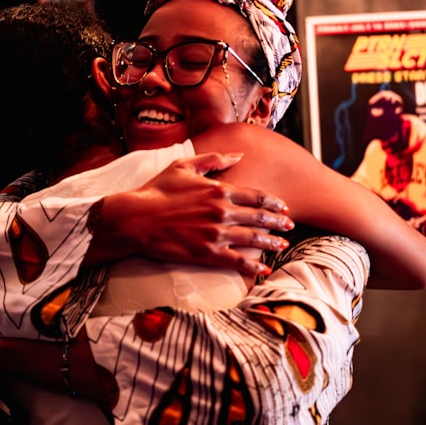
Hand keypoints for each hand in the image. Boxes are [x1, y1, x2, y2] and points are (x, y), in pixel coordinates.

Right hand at [92, 152, 293, 276]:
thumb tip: (239, 154)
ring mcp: (216, 234)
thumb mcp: (184, 166)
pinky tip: (263, 270)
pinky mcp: (206, 253)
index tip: (283, 207)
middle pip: (259, 218)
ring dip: (271, 243)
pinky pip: (237, 261)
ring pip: (253, 239)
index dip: (273, 203)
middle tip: (289, 226)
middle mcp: (222, 212)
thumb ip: (214, 159)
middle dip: (278, 222)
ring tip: (281, 245)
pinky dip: (253, 266)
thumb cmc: (157, 191)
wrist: (136, 218)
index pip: (256, 197)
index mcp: (219, 190)